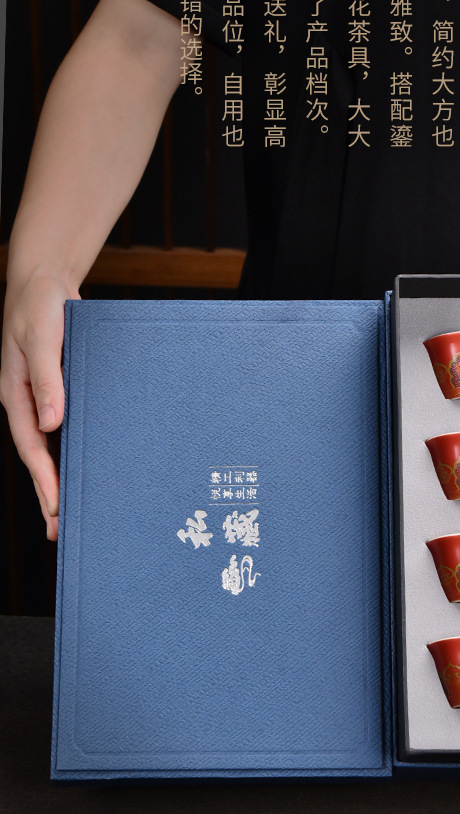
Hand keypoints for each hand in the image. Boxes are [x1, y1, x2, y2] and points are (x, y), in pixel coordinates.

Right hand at [0, 272, 75, 540]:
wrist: (44, 282)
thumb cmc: (40, 306)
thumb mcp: (41, 337)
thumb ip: (47, 377)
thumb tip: (51, 422)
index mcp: (17, 395)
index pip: (31, 447)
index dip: (44, 479)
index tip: (56, 508)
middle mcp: (29, 403)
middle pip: (40, 457)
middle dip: (49, 494)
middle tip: (62, 531)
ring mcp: (43, 399)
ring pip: (52, 447)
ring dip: (62, 477)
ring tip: (73, 513)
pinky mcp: (60, 391)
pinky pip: (66, 427)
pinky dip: (74, 450)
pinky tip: (87, 468)